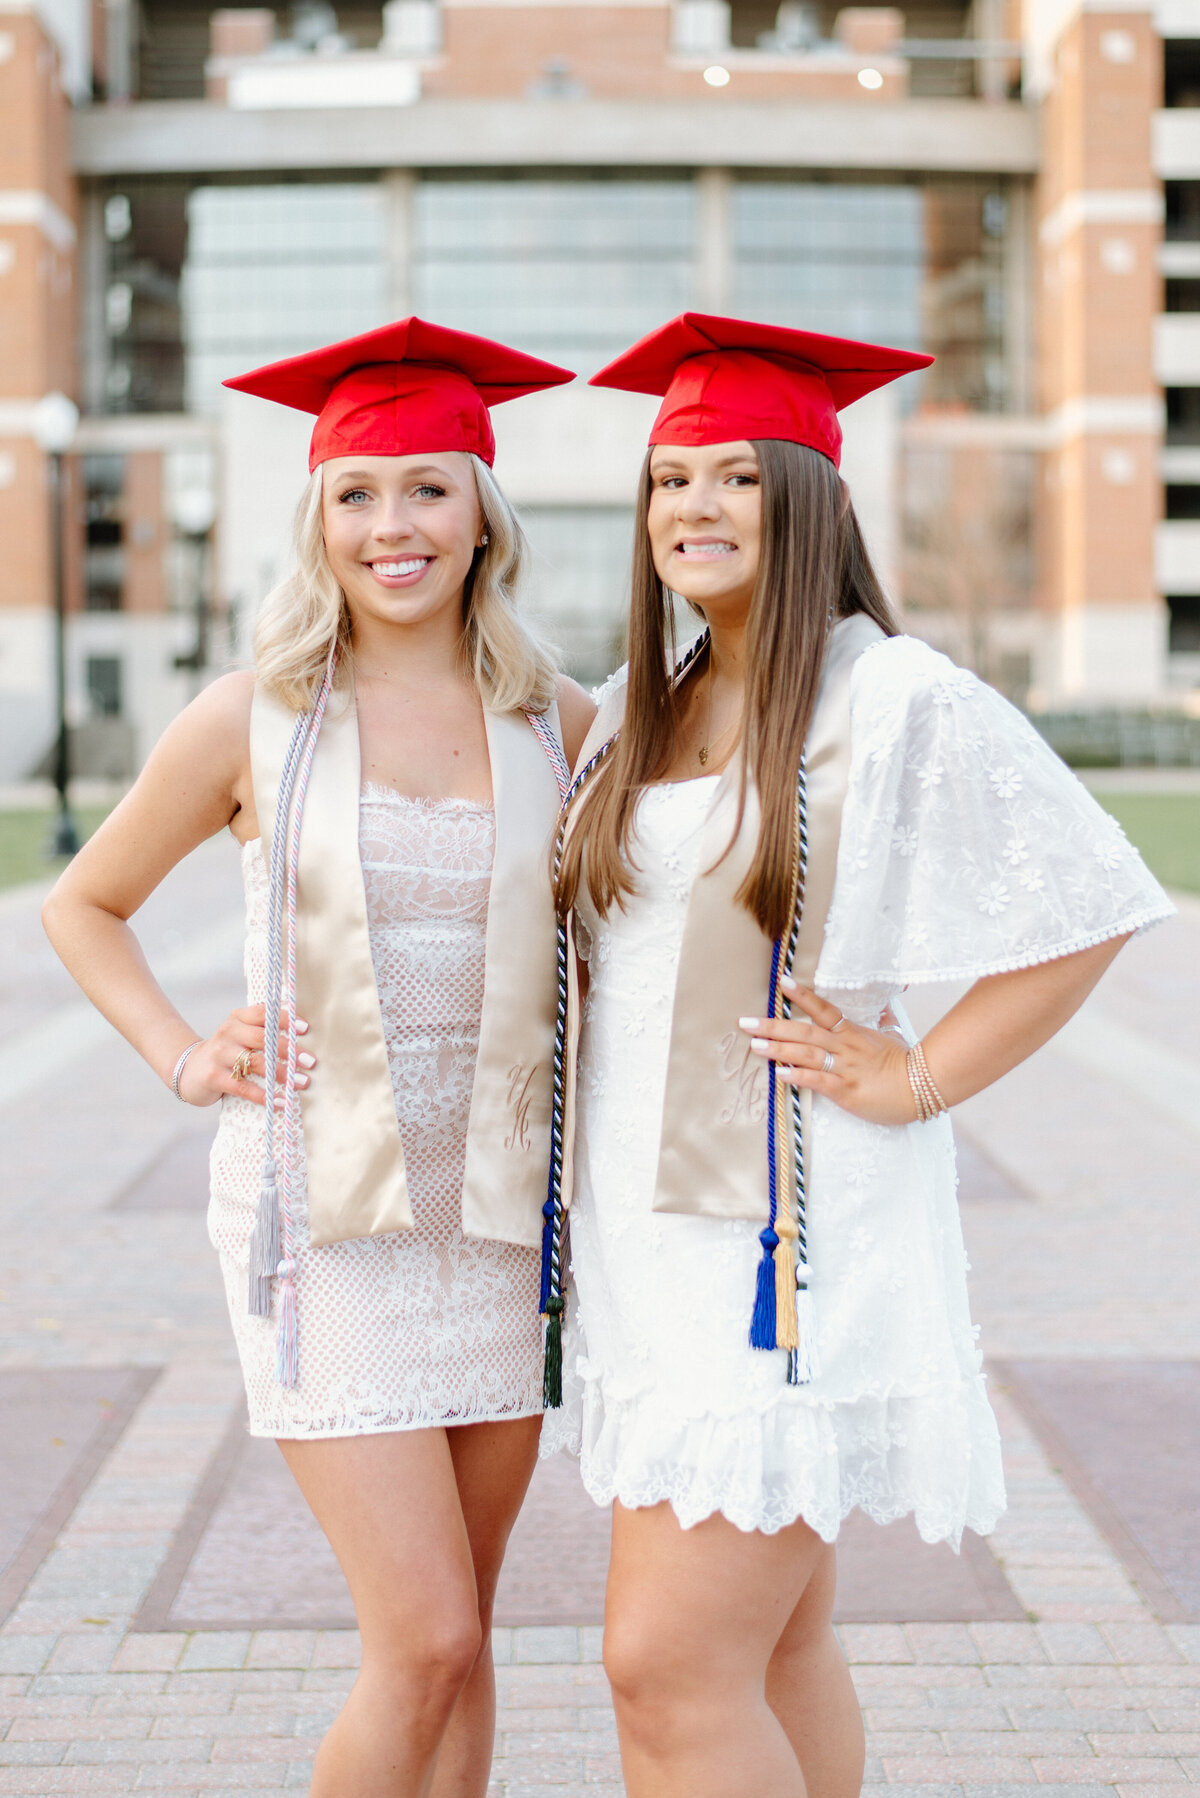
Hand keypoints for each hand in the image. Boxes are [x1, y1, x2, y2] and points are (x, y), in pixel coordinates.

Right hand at [175, 1005, 314, 1108]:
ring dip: (282, 1074)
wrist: (189, 1070)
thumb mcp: (240, 1034)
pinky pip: (243, 1087)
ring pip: (256, 1063)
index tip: (306, 1029)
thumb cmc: (228, 1052)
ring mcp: (219, 1054)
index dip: (285, 1019)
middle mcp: (228, 1033)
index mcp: (238, 1018)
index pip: (263, 1013)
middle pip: (263, 1038)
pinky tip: (281, 1102)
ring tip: (302, 1082)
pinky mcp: (214, 1077)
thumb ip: (264, 1031)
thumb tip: (303, 1038)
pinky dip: (264, 1096)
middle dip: (289, 1050)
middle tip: (311, 1061)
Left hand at [739, 979, 914, 1125]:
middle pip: (804, 1031)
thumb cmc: (906, 1064)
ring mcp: (844, 1067)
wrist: (923, 1086)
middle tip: (745, 1022)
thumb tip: (886, 1006)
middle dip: (773, 1026)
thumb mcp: (892, 1037)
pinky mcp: (846, 1090)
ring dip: (778, 1049)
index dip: (802, 995)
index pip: (823, 1009)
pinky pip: (818, 1080)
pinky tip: (780, 1074)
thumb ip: (884, 1020)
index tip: (782, 983)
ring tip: (755, 1045)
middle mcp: (844, 1046)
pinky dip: (798, 1076)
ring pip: (806, 1053)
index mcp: (852, 1032)